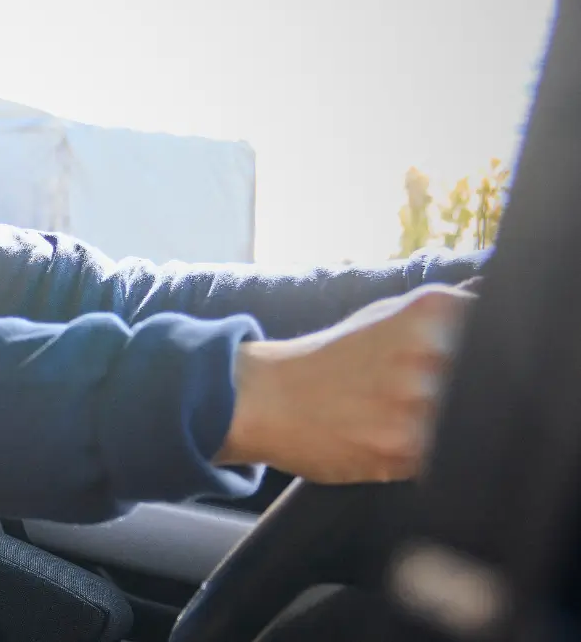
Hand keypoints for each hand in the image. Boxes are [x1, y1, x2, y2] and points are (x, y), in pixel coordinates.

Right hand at [215, 284, 474, 483]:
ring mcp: (418, 403)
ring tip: (409, 418)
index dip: (492, 351)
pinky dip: (434, 455)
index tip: (472, 360)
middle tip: (431, 394)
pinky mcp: (406, 450)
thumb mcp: (383, 315)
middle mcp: (428, 352)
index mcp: (429, 311)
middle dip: (470, 391)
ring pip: (471, 422)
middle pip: (494, 381)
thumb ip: (440, 316)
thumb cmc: (328, 356)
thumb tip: (489, 309)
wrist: (268, 398)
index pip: (500, 330)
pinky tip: (401, 441)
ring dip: (451, 425)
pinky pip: (448, 459)